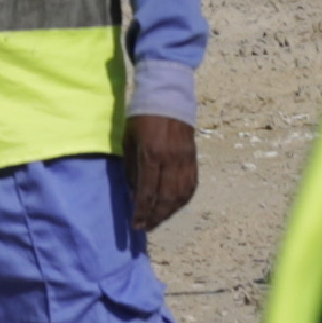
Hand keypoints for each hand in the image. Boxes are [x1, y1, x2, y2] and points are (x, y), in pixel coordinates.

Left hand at [127, 113, 198, 235]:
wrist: (168, 95)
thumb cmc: (141, 116)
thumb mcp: (128, 139)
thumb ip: (131, 167)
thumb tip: (134, 193)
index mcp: (151, 154)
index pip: (147, 191)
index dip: (142, 211)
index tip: (136, 225)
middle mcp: (171, 160)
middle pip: (166, 198)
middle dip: (156, 216)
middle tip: (146, 227)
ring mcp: (185, 159)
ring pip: (181, 195)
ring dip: (170, 212)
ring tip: (158, 220)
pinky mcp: (193, 158)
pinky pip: (191, 185)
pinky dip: (183, 200)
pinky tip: (174, 206)